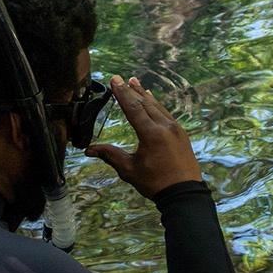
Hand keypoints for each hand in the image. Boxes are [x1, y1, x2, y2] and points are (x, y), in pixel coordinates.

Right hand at [84, 76, 202, 198]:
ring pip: (157, 107)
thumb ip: (110, 156)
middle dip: (132, 91)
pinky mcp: (181, 134)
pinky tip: (153, 102)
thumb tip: (88, 150)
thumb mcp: (129, 170)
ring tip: (136, 83)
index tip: (114, 79)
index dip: (122, 93)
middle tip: (122, 78)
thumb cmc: (155, 183)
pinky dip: (157, 106)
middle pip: (145, 103)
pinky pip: (167, 114)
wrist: (184, 193)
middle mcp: (165, 127)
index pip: (133, 108)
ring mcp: (176, 129)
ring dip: (145, 95)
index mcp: (151, 134)